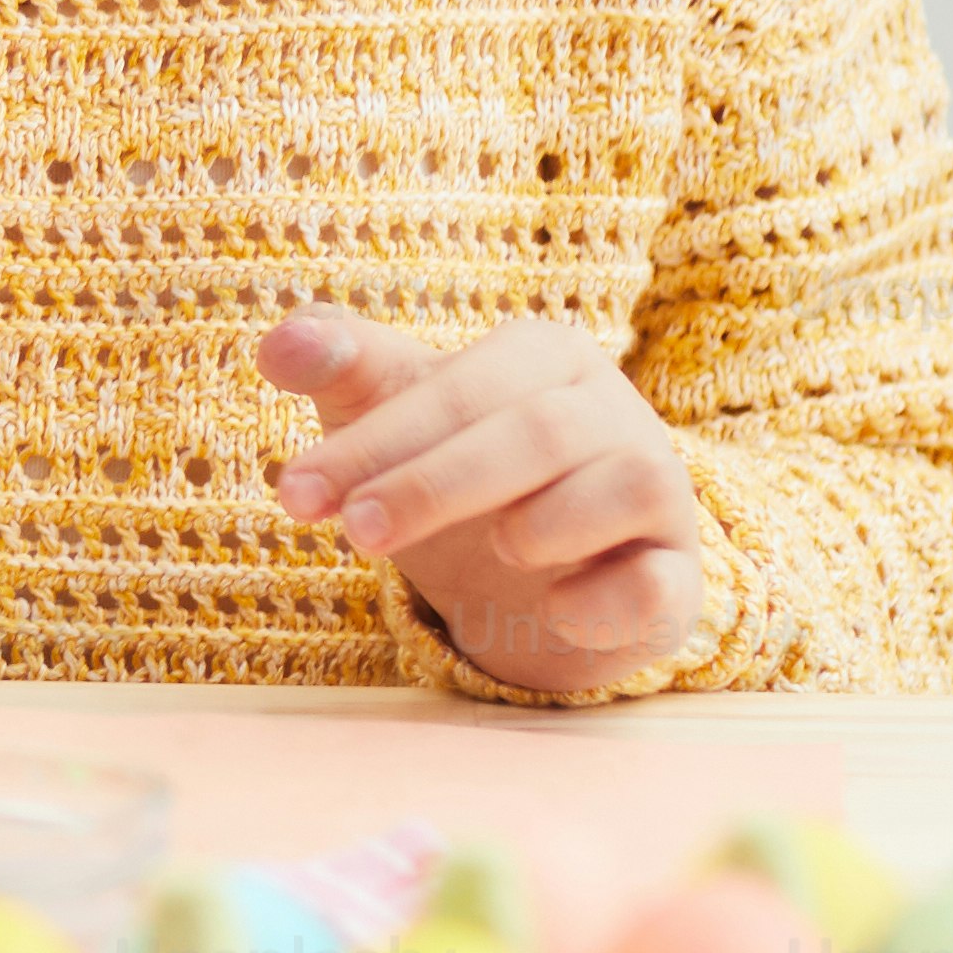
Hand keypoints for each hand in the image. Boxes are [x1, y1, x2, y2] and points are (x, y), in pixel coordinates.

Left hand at [264, 308, 722, 692]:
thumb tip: (277, 343)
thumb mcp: (392, 410)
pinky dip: (610, 598)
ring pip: (625, 484)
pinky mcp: (676, 576)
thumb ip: (342, 367)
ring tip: (492, 547)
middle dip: (434, 484)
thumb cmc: (456, 468)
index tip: (294, 495)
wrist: (538, 575)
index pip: (457, 388)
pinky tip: (558, 608)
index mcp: (542, 355)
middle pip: (533, 433)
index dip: (374, 442)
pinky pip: (661, 583)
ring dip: (545, 521)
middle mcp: (612, 411)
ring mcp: (658, 492)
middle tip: (354, 532)